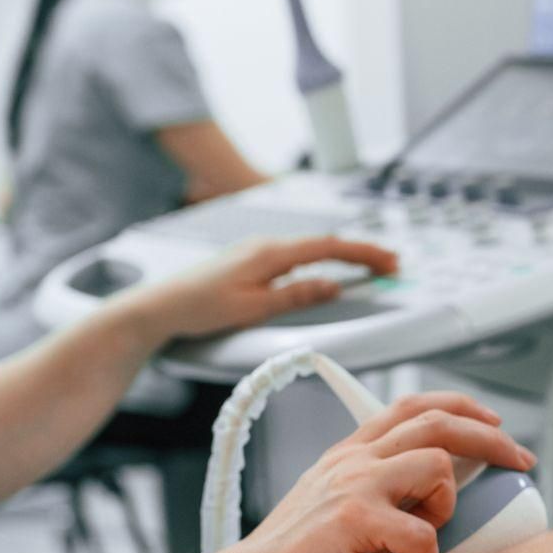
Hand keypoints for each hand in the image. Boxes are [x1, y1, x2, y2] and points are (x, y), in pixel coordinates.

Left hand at [114, 236, 401, 345]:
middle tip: (390, 264)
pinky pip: (298, 255)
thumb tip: (332, 285)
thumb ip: (297, 295)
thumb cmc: (200, 307)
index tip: (389, 263)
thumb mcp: (254, 308)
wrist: (161, 305)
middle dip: (361, 252)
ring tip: (368, 266)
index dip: (363, 255)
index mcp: (271, 253)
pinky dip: (322, 260)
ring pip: (312, 248)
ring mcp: (259, 251)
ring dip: (343, 255)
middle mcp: (267, 245)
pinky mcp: (252, 260)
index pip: (329, 248)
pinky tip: (329, 268)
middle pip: (325, 244)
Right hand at [202, 392, 534, 552]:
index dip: (463, 408)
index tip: (497, 425)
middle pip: (438, 422)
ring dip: (446, 507)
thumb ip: (386, 497)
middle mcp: (352, 460)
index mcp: (350, 455)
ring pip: (437, 466)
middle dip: (491, 437)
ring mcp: (352, 485)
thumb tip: (440, 497)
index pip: (413, 406)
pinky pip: (421, 532)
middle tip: (521, 461)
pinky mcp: (353, 519)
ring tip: (421, 543)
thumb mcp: (344, 515)